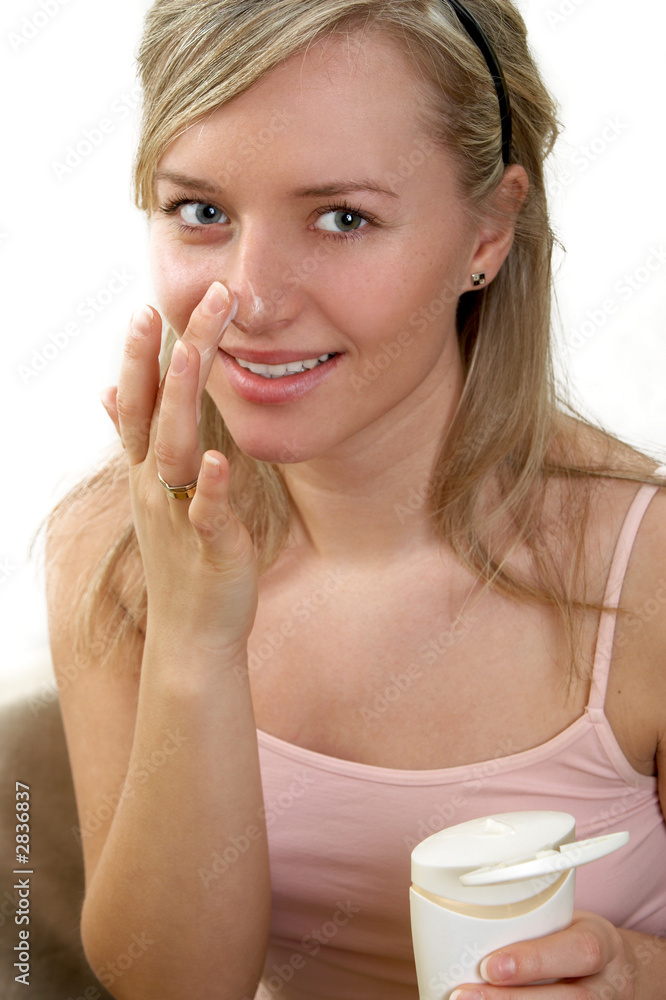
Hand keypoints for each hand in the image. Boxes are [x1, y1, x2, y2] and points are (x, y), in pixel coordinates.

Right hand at [100, 281, 258, 652]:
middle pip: (156, 412)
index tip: (147, 308)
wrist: (191, 633)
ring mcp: (178, 515)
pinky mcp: (210, 546)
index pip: (140, 403)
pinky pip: (206, 513)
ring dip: (179, 402)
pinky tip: (216, 460)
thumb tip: (110, 390)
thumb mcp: (153, 492)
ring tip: (189, 355)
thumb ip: (135, 440)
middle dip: (166, 357)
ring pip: (173, 451)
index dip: (140, 358)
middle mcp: (155, 487)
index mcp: (147, 471)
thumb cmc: (180, 557)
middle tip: (179, 304)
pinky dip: (209, 487)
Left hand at [450, 912, 653, 998]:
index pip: (580, 950)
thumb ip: (527, 925)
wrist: (617, 973)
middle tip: (462, 996)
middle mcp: (610, 987)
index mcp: (603, 945)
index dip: (534, 961)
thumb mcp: (565, 922)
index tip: (489, 966)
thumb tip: (455, 923)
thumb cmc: (573, 940)